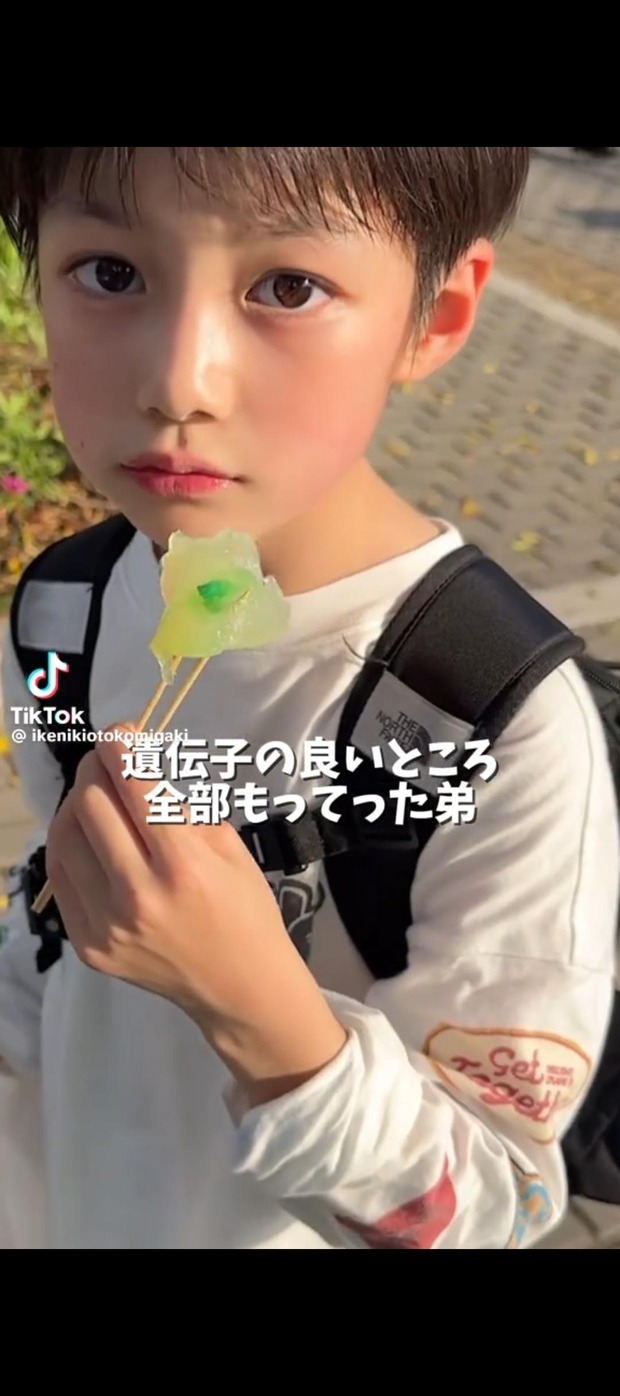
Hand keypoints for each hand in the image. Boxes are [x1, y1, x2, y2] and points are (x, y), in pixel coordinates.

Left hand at [45, 724, 346, 1104]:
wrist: (240, 989)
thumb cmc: (245, 910)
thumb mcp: (229, 847)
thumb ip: (179, 808)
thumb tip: (136, 767)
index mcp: (183, 865)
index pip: (133, 786)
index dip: (121, 746)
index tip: (122, 732)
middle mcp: (138, 895)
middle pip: (89, 804)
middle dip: (97, 768)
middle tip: (110, 760)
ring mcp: (107, 925)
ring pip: (64, 838)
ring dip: (77, 804)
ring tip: (96, 795)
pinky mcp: (88, 945)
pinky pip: (62, 878)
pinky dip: (71, 845)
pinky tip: (89, 836)